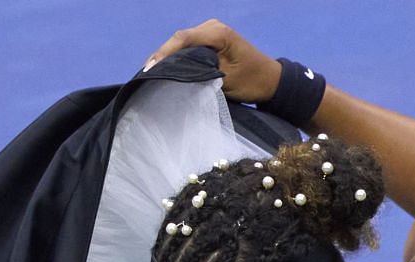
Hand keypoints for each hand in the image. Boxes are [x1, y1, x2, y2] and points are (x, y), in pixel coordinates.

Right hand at [142, 19, 280, 101]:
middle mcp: (213, 27)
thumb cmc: (252, 82)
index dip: (164, 54)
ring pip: (182, 42)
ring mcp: (211, 30)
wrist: (270, 80)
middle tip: (145, 74)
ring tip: (151, 72)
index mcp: (219, 34)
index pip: (184, 39)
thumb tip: (177, 73)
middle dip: (162, 56)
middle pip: (179, 39)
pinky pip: (188, 45)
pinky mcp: (210, 38)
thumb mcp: (225, 80)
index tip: (149, 69)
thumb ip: (201, 73)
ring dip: (168, 56)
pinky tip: (166, 67)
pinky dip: (177, 56)